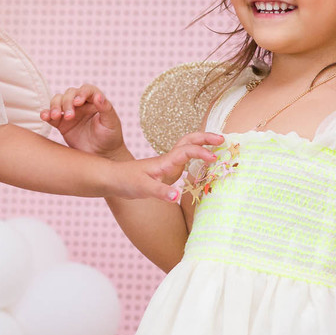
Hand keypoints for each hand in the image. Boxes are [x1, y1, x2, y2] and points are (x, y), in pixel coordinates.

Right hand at [41, 84, 124, 158]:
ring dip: (55, 106)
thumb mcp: (111, 123)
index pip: (87, 90)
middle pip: (70, 94)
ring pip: (58, 101)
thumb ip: (106, 109)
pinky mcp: (61, 123)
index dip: (82, 93)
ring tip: (56, 116)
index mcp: (95, 101)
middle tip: (70, 116)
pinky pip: (51, 115)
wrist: (102, 154)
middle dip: (67, 102)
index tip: (78, 102)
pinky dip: (46, 114)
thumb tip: (98, 96)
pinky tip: (45, 117)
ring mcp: (70, 112)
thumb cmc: (110, 137)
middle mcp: (81, 104)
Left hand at [108, 131, 225, 201]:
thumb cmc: (126, 181)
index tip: (214, 158)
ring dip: (202, 144)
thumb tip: (177, 196)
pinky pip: (185, 158)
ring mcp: (167, 164)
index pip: (187, 151)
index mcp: (165, 161)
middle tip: (223, 140)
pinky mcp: (166, 170)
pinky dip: (196, 155)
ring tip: (218, 146)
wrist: (112, 178)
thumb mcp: (142, 188)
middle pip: (189, 141)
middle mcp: (168, 159)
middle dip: (206, 138)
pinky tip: (203, 162)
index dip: (201, 152)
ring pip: (187, 147)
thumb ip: (160, 192)